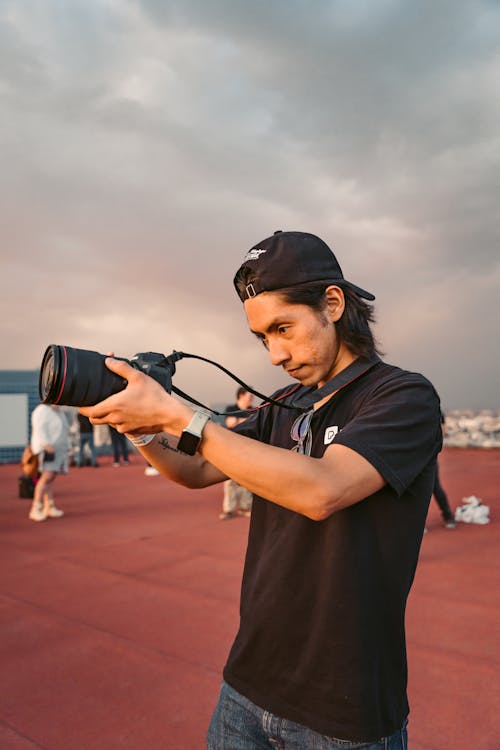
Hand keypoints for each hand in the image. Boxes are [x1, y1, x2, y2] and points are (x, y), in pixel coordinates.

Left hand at [78, 357, 192, 435]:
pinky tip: (129, 411)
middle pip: (95, 420)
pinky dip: (120, 420)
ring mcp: (124, 427)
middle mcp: (116, 419)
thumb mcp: (138, 377)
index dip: (82, 408)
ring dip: (108, 416)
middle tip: (94, 404)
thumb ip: (121, 368)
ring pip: (109, 423)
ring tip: (115, 405)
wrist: (170, 415)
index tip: (80, 404)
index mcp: (114, 405)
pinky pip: (121, 427)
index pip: (89, 412)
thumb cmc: (155, 396)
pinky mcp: (133, 431)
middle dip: (92, 413)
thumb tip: (108, 360)